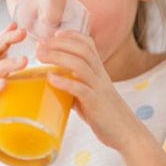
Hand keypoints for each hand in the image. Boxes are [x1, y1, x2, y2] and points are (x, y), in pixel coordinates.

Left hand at [39, 30, 165, 165]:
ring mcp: (99, 88)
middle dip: (59, 43)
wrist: (126, 133)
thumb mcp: (90, 94)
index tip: (55, 33)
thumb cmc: (105, 114)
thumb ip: (74, 85)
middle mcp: (100, 75)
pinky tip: (51, 78)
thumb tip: (53, 83)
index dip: (72, 35)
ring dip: (58, 57)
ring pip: (80, 65)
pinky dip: (64, 82)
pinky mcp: (96, 103)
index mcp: (99, 71)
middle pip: (82, 50)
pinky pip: (81, 89)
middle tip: (39, 44)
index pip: (88, 44)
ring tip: (40, 56)